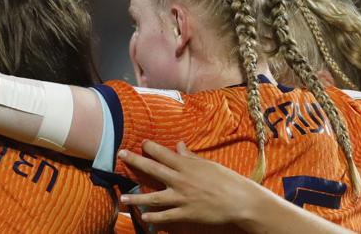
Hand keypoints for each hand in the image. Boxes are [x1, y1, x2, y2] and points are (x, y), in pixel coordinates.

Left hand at [118, 140, 267, 225]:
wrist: (240, 201)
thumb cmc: (227, 180)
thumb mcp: (209, 165)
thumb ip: (191, 157)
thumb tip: (179, 145)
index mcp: (187, 166)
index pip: (163, 153)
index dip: (150, 148)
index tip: (140, 144)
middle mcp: (180, 180)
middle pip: (152, 169)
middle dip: (135, 161)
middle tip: (120, 155)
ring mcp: (181, 198)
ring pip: (153, 197)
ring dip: (136, 198)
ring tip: (123, 198)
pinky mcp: (185, 214)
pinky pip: (165, 216)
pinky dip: (153, 218)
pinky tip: (143, 218)